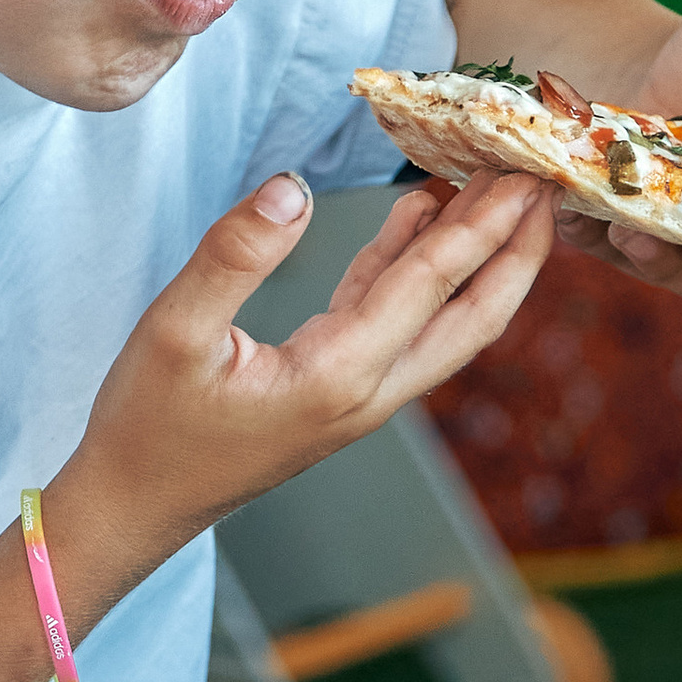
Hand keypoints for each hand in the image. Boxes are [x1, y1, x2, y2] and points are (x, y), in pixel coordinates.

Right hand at [65, 167, 553, 576]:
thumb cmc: (147, 427)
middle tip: (548, 180)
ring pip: (442, 320)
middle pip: (473, 317)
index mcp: (338, 375)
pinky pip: (395, 320)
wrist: (133, 506)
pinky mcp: (336, 388)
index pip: (430, 287)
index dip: (483, 226)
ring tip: (497, 185)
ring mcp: (358, 395)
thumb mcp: (174, 330)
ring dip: (475, 255)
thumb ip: (236, 254)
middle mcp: (367, 391)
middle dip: (517, 249)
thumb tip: (293, 187)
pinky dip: (413, 266)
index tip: (526, 175)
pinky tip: (419, 216)